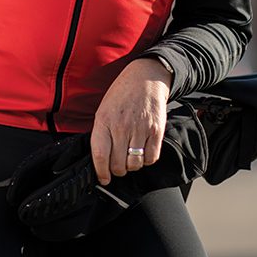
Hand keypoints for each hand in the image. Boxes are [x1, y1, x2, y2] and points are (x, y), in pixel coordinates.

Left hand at [90, 57, 172, 185]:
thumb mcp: (103, 110)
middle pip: (118, 164)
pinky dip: (147, 160)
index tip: (104, 178)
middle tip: (118, 167)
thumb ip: (101, 133)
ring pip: (135, 164)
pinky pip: (152, 158)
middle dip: (117, 171)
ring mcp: (140, 128)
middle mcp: (121, 126)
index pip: (100, 155)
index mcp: (104, 121)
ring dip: (132, 166)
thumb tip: (100, 159)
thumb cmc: (122, 95)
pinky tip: (143, 152)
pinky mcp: (156, 130)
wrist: (146, 78)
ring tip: (131, 159)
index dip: (101, 172)